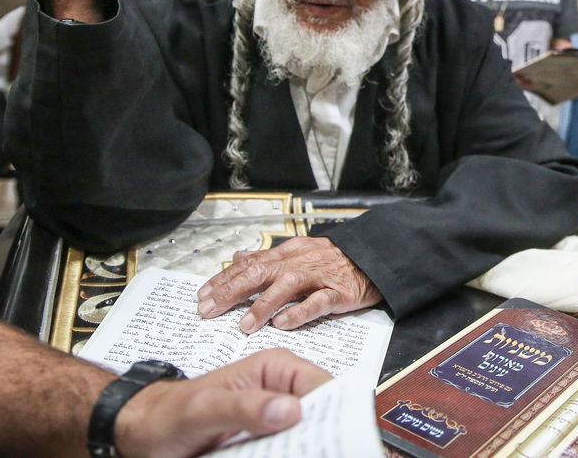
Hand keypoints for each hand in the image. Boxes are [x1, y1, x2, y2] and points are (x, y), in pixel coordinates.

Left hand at [115, 348, 329, 457]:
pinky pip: (291, 449)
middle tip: (317, 451)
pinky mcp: (269, 440)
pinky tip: (282, 456)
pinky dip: (291, 454)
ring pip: (309, 437)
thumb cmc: (167, 413)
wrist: (144, 432)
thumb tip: (291, 410)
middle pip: (322, 416)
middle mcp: (283, 391)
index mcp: (276, 368)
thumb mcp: (203, 410)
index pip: (323, 387)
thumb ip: (244, 407)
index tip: (334, 440)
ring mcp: (277, 418)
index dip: (334, 414)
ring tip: (295, 452)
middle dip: (321, 437)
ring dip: (304, 449)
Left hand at [197, 237, 381, 332]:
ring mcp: (319, 277)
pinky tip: (283, 323)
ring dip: (262, 305)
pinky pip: (317, 302)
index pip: (249, 263)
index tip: (202, 294)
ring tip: (244, 325)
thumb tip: (238, 256)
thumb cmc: (335, 260)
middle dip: (232, 291)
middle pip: (261, 273)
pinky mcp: (338, 292)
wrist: (375, 258)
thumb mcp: (299, 252)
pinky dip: (299, 312)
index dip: (224, 279)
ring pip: (286, 287)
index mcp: (288, 253)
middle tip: (208, 309)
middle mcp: (300, 262)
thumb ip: (268, 256)